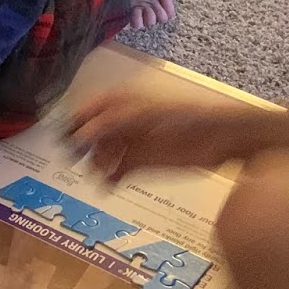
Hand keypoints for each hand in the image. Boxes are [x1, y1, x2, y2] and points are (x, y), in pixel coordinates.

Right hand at [66, 88, 288, 182]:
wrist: (225, 138)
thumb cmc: (189, 119)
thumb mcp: (147, 117)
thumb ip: (112, 124)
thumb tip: (81, 133)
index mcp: (127, 102)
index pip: (92, 108)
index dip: (76, 120)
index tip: (63, 138)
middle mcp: (128, 121)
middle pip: (94, 133)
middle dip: (83, 147)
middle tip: (73, 161)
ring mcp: (136, 142)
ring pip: (104, 154)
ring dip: (96, 165)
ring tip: (96, 176)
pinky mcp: (145, 162)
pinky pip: (119, 171)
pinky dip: (110, 178)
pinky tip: (107, 186)